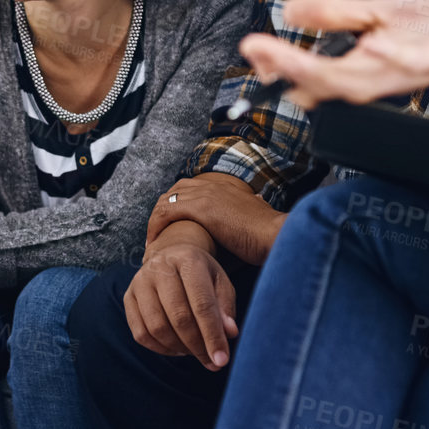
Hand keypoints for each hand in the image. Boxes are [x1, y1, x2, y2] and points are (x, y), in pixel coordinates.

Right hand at [124, 238, 237, 368]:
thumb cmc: (201, 275)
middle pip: (178, 317)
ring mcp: (140, 282)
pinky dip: (160, 349)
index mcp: (189, 260)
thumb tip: (229, 333)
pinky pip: (140, 333)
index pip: (202, 304)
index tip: (222, 360)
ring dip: (179, 348)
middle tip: (211, 363)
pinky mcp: (128, 297)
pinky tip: (177, 348)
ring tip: (195, 351)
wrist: (171, 256)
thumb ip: (225, 307)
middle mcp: (160, 268)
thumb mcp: (220, 283)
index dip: (213, 335)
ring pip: (157, 328)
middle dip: (197, 346)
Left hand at [146, 174, 284, 265]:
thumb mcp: (254, 220)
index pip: (190, 187)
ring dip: (156, 220)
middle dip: (162, 211)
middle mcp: (213, 185)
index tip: (171, 225)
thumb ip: (246, 216)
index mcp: (225, 186)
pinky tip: (154, 243)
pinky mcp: (201, 208)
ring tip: (152, 241)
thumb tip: (249, 222)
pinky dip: (156, 227)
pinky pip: (166, 212)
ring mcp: (207, 194)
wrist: (276, 236)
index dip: (176, 204)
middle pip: (175, 191)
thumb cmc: (269, 236)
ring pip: (167, 201)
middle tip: (156, 233)